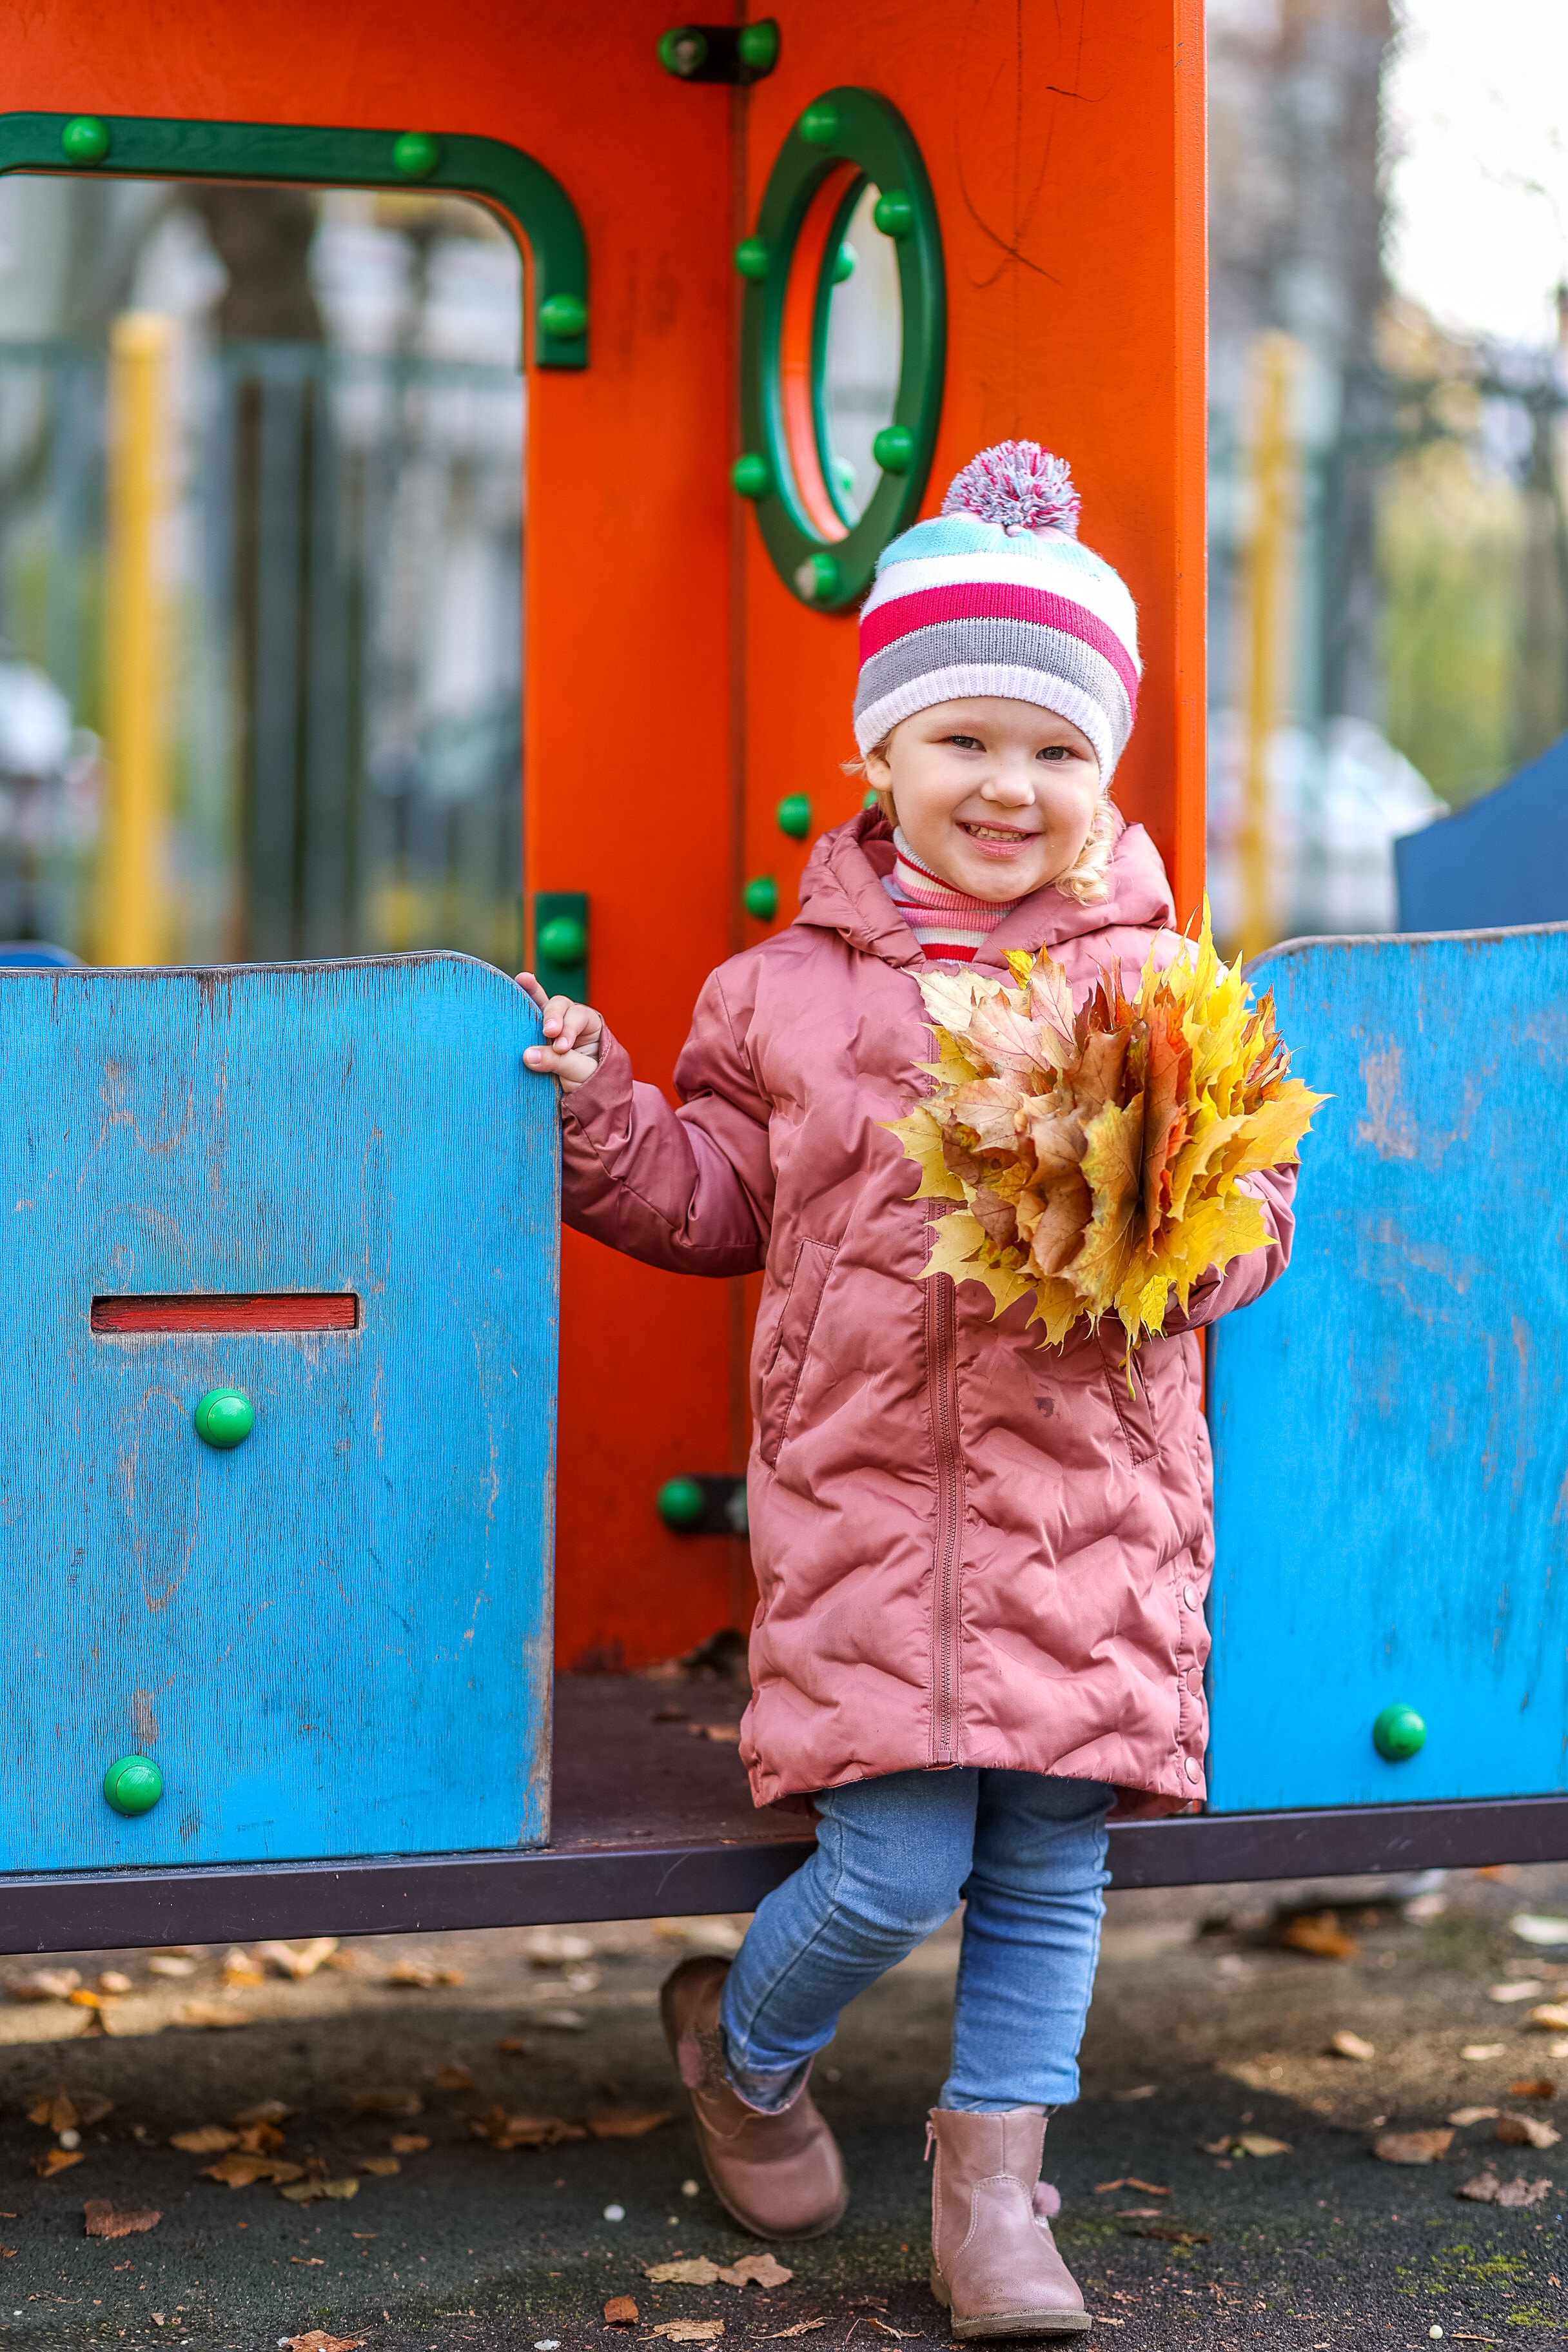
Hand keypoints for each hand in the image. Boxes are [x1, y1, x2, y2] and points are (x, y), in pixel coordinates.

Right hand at [516, 972, 604, 1093]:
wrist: (580, 1099)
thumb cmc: (588, 1085)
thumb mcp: (580, 1074)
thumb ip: (559, 1063)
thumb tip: (527, 1055)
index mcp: (590, 1026)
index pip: (579, 1017)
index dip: (569, 1029)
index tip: (561, 1048)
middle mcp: (570, 1020)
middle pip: (561, 1005)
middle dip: (553, 1015)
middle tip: (549, 1032)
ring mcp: (551, 1025)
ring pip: (541, 1003)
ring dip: (531, 994)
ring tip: (522, 981)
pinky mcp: (533, 1034)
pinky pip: (526, 1015)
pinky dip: (520, 1002)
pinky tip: (513, 986)